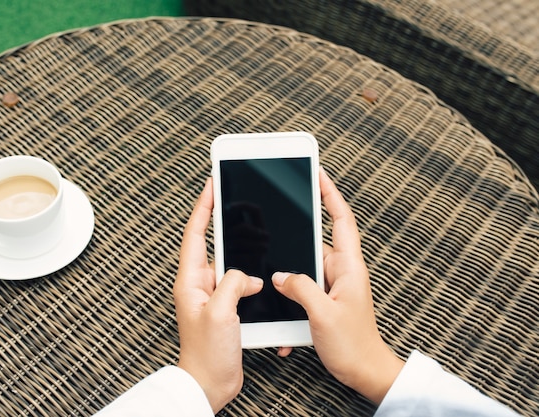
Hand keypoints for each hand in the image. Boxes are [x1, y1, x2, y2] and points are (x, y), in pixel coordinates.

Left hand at [174, 178, 262, 412]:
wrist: (209, 384)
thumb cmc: (206, 354)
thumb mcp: (219, 313)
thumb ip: (232, 284)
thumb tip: (248, 276)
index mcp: (190, 281)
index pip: (196, 234)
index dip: (203, 207)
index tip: (212, 185)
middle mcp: (200, 285)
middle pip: (215, 244)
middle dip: (231, 225)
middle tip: (247, 206)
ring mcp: (213, 296)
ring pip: (231, 264)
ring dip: (245, 254)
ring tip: (262, 241)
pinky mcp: (226, 307)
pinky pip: (239, 283)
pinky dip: (251, 276)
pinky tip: (263, 277)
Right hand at [273, 169, 403, 403]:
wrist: (365, 372)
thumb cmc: (354, 346)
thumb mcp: (324, 314)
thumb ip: (301, 289)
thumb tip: (280, 275)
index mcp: (349, 267)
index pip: (341, 220)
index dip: (330, 194)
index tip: (317, 174)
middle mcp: (341, 272)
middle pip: (315, 241)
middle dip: (295, 235)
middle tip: (274, 225)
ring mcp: (332, 285)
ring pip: (305, 266)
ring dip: (290, 276)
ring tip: (280, 287)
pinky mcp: (324, 299)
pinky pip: (303, 288)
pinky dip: (291, 296)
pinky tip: (286, 312)